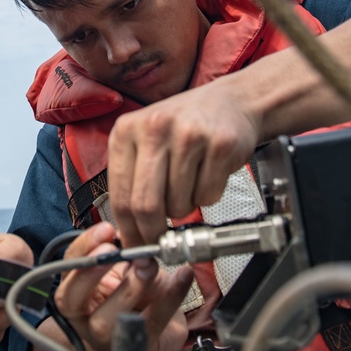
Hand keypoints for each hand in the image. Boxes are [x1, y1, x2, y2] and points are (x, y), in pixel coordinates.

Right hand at [50, 223, 190, 350]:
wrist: (153, 330)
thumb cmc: (133, 296)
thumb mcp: (125, 267)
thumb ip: (123, 252)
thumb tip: (130, 234)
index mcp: (75, 290)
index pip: (68, 266)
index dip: (84, 248)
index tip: (105, 231)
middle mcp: (83, 317)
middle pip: (72, 298)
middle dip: (94, 271)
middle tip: (118, 250)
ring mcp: (106, 338)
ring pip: (106, 320)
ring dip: (130, 286)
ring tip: (150, 265)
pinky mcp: (138, 347)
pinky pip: (151, 322)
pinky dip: (170, 296)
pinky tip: (183, 276)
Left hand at [107, 78, 260, 245]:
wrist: (231, 101)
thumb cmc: (185, 126)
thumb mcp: (146, 142)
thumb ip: (133, 181)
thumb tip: (129, 234)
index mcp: (126, 130)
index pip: (119, 196)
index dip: (128, 231)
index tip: (135, 248)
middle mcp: (154, 128)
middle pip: (146, 205)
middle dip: (154, 232)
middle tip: (163, 240)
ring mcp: (188, 135)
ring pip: (179, 204)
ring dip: (185, 209)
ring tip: (189, 186)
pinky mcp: (219, 144)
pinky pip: (207, 195)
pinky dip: (208, 196)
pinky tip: (208, 173)